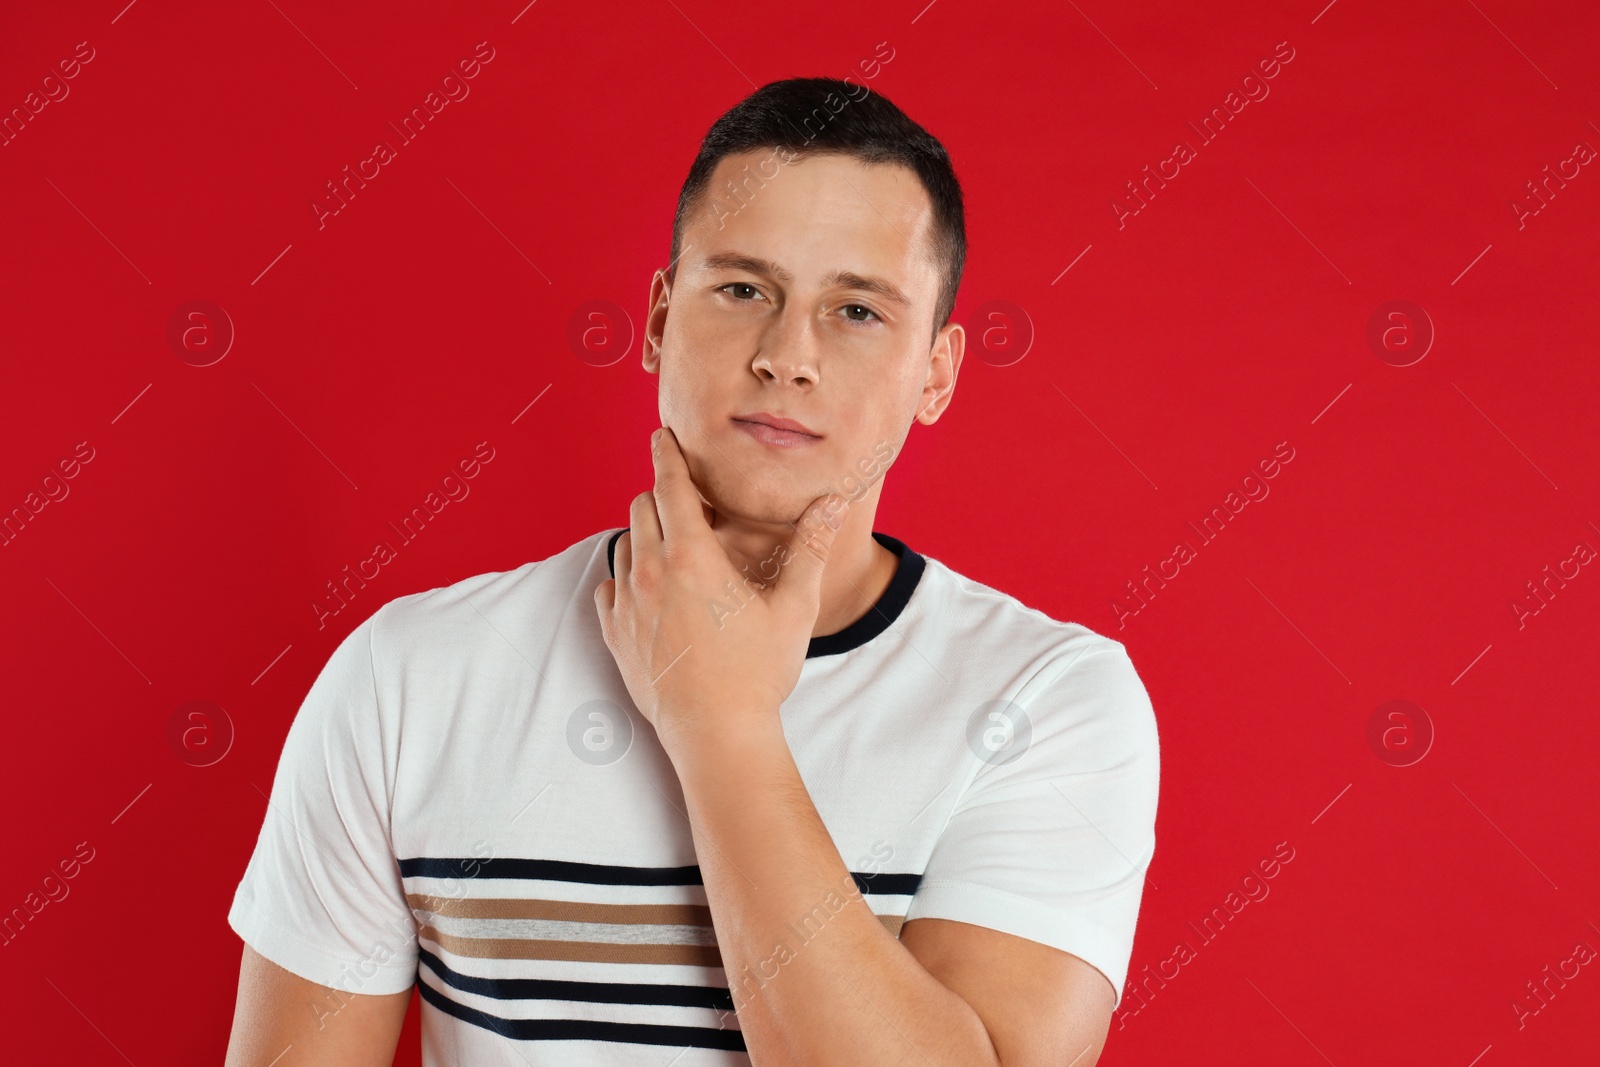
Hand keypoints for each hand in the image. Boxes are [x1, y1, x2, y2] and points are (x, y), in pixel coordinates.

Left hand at [593, 427, 847, 753]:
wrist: (717, 735)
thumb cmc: (758, 672)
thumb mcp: (794, 607)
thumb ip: (810, 548)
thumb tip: (832, 502)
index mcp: (691, 558)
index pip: (669, 487)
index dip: (666, 455)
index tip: (661, 435)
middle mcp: (650, 575)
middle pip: (641, 510)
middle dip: (659, 496)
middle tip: (684, 501)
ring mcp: (627, 607)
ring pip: (623, 547)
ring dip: (644, 537)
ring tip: (671, 547)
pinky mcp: (616, 637)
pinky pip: (608, 589)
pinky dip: (625, 579)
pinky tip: (647, 590)